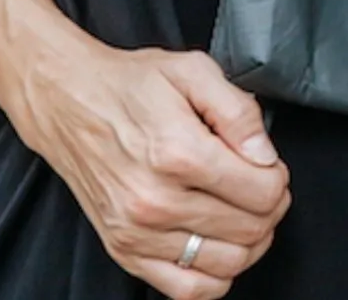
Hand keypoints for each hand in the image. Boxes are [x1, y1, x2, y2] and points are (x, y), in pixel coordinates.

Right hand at [21, 39, 290, 298]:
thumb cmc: (130, 85)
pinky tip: (217, 243)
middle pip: (250, 229)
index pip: (262, 191)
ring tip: (244, 213)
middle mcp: (156, 200)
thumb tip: (265, 155)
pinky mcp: (125, 252)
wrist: (70, 103)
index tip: (269, 166)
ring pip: (227, 265)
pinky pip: (188, 290)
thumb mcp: (192, 70)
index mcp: (178, 152)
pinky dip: (215, 276)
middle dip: (270, 208)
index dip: (277, 178)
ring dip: (250, 243)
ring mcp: (138, 233)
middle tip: (263, 185)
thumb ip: (238, 111)